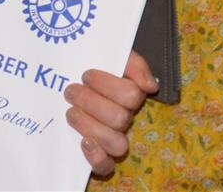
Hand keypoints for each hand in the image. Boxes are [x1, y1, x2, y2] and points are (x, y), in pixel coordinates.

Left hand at [64, 50, 156, 176]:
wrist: (74, 76)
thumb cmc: (96, 69)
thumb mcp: (115, 56)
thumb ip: (134, 63)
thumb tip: (150, 86)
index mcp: (131, 95)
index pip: (131, 95)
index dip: (107, 85)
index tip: (86, 74)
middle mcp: (125, 119)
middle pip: (120, 119)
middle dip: (91, 103)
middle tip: (72, 91)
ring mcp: (113, 139)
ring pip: (116, 144)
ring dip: (90, 126)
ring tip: (71, 112)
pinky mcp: (99, 157)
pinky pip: (105, 166)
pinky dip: (96, 157)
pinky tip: (84, 142)